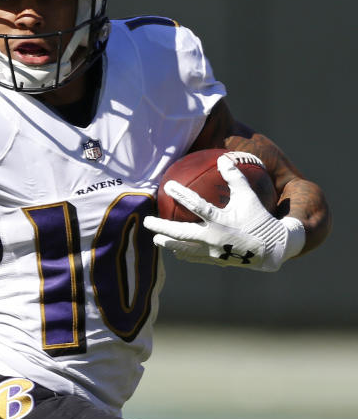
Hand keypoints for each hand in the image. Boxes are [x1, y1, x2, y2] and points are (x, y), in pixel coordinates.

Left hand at [143, 153, 304, 271]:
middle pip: (181, 233)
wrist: (273, 248)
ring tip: (155, 238)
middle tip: (146, 221)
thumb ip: (235, 177)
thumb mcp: (248, 196)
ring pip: (184, 247)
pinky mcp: (215, 259)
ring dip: (168, 243)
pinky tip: (174, 250)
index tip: (167, 185)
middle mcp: (214, 237)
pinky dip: (183, 252)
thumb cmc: (259, 218)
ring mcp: (213, 251)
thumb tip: (223, 159)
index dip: (181, 194)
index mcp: (221, 221)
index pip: (196, 205)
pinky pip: (195, 256)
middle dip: (161, 227)